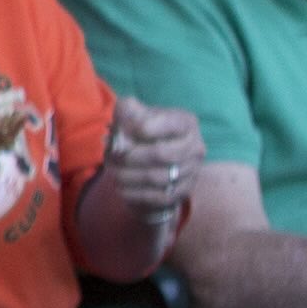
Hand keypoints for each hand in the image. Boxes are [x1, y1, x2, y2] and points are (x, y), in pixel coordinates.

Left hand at [94, 93, 204, 239]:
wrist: (151, 162)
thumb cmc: (142, 134)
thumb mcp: (134, 116)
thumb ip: (128, 110)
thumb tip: (125, 111)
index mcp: (186, 123)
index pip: (171, 124)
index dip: (144, 127)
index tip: (121, 130)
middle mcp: (196, 147)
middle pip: (161, 154)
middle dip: (130, 155)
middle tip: (110, 154)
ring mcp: (192, 172)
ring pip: (157, 178)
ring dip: (128, 175)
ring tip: (112, 169)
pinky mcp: (183, 193)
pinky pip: (157, 197)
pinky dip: (134, 192)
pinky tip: (121, 185)